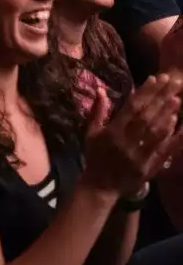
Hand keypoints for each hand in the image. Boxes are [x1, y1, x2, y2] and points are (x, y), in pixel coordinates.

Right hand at [82, 74, 182, 196]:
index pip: (131, 109)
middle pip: (146, 117)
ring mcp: (139, 156)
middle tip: (173, 82)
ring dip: (167, 114)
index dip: (144, 93)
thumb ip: (97, 111)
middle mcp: (126, 143)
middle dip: (160, 98)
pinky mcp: (149, 167)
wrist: (101, 186)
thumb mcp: (90, 134)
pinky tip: (178, 124)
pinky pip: (163, 150)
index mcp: (111, 133)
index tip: (155, 78)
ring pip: (156, 132)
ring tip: (177, 98)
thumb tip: (100, 89)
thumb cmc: (95, 156)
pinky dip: (171, 137)